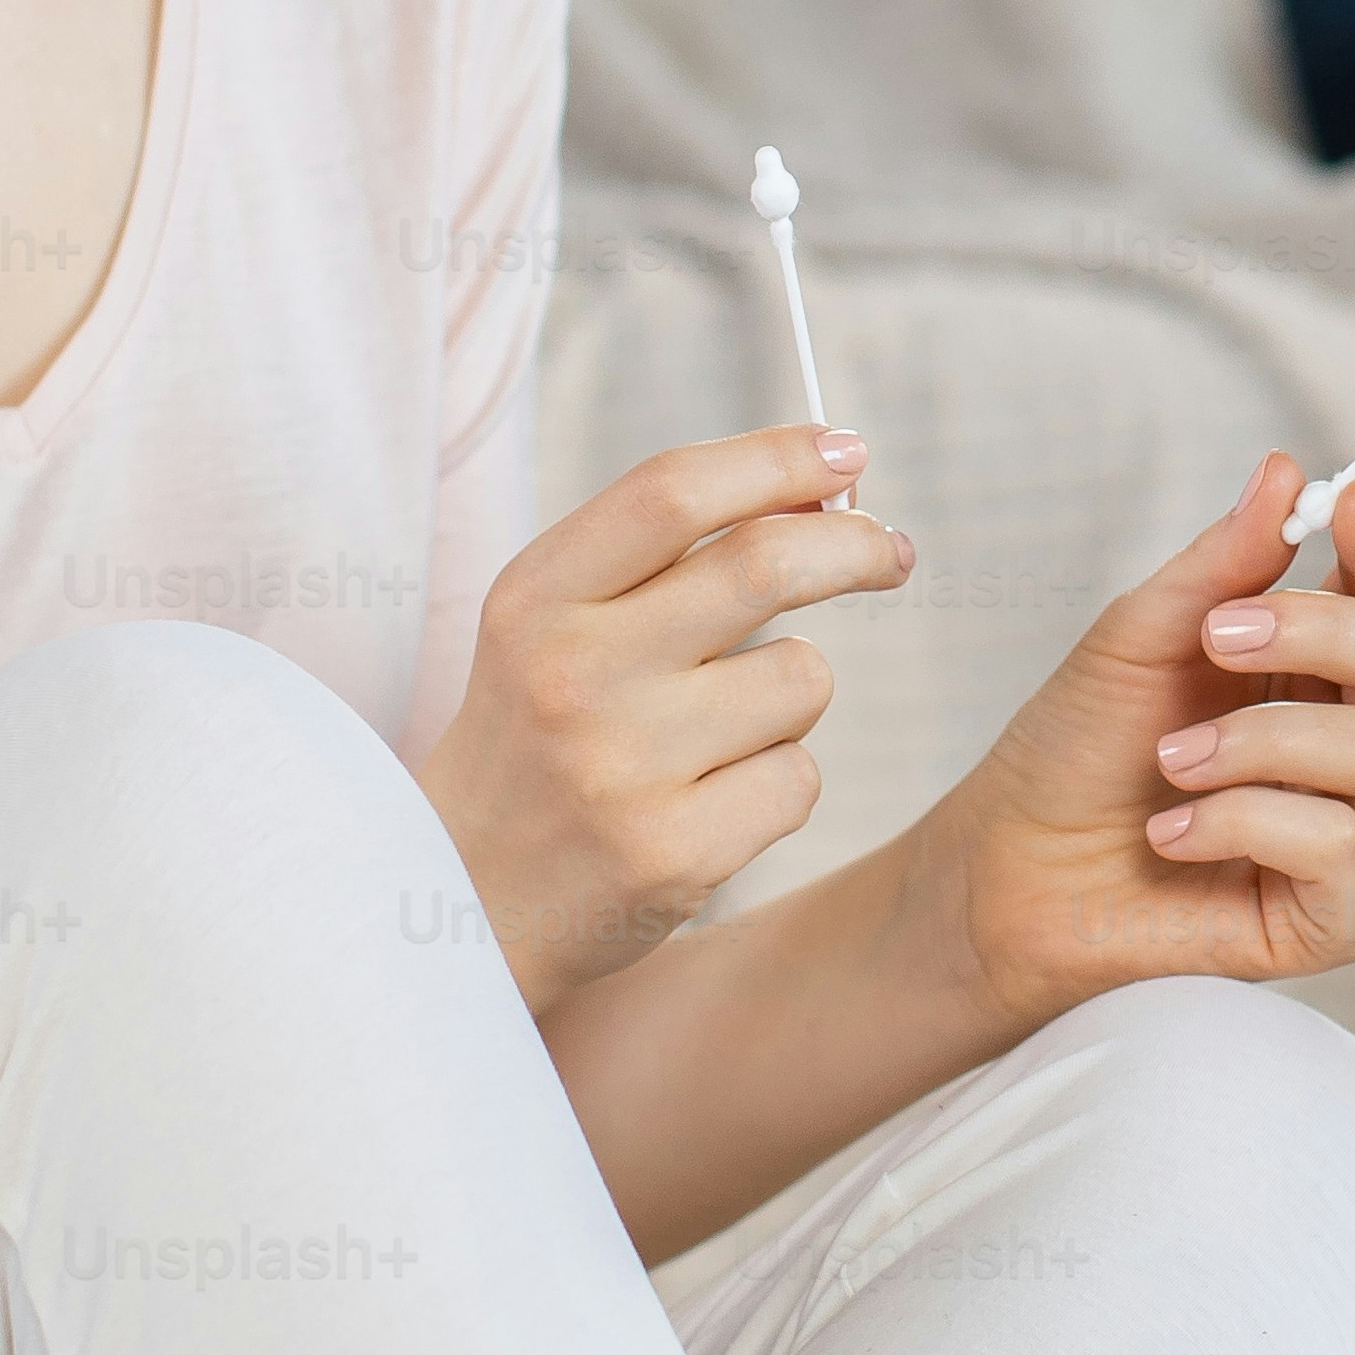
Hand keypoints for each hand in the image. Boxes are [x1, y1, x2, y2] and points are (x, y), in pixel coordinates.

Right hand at [415, 422, 910, 1015]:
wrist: (465, 902)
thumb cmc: (540, 735)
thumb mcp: (553, 622)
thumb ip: (665, 553)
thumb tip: (826, 488)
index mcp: (535, 600)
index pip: (673, 491)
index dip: (777, 457)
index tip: (845, 451)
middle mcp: (573, 675)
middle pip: (763, 565)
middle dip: (853, 546)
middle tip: (889, 552)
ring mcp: (625, 771)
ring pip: (801, 678)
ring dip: (792, 691)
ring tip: (722, 729)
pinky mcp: (677, 856)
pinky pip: (800, 778)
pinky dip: (780, 780)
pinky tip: (711, 801)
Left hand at [904, 451, 1354, 1032]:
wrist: (1009, 869)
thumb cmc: (1078, 751)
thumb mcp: (1140, 637)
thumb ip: (1222, 565)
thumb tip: (1287, 470)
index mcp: (1321, 667)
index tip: (1348, 503)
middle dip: (1328, 630)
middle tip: (1219, 636)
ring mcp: (1354, 833)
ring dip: (1265, 740)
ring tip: (1172, 761)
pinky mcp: (1332, 919)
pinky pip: (1340, 850)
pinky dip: (1244, 822)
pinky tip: (1172, 833)